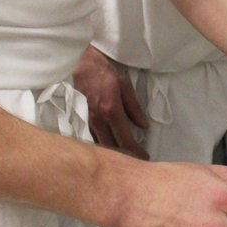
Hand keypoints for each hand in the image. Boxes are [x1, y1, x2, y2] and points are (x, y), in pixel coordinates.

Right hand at [72, 44, 149, 158]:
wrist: (83, 66)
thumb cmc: (105, 74)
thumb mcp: (125, 87)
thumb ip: (134, 108)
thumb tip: (144, 126)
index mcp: (111, 111)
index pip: (125, 139)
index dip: (136, 151)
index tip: (145, 157)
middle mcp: (98, 120)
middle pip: (112, 148)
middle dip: (126, 156)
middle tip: (137, 160)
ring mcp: (87, 122)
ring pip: (100, 146)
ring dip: (113, 153)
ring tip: (126, 156)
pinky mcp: (81, 121)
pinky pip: (92, 139)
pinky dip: (102, 145)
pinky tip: (110, 148)